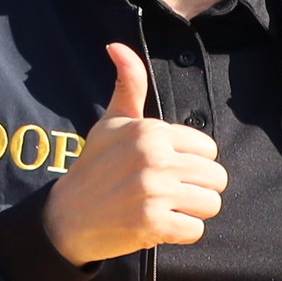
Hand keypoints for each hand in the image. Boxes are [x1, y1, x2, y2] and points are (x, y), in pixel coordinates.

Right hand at [43, 41, 225, 263]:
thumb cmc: (93, 167)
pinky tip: (158, 226)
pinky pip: (196, 231)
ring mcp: (154, 192)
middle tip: (167, 194)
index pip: (209, 150)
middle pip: (217, 178)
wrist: (64, 218)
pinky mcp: (153, 224)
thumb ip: (128, 85)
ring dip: (191, 212)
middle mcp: (155, 158)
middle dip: (197, 189)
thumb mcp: (111, 123)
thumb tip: (117, 46)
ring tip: (164, 208)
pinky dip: (180, 234)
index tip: (165, 170)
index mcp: (151, 132)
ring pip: (211, 204)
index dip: (191, 163)